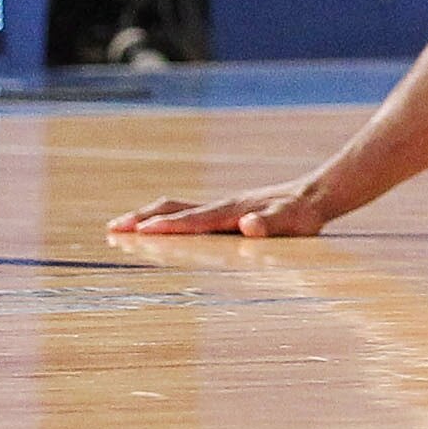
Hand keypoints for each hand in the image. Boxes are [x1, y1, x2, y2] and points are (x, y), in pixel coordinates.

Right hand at [110, 179, 329, 238]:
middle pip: (175, 210)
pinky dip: (164, 218)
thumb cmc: (305, 215)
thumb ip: (272, 225)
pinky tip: (156, 227)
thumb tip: (248, 225)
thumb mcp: (294, 222)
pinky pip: (187, 213)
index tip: (139, 233)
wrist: (317, 195)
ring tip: (118, 228)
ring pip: (177, 208)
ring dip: (148, 217)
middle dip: (143, 220)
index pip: (194, 221)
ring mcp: (222, 207)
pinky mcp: (225, 211)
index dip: (168, 228)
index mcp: (233, 212)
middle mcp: (223, 206)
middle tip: (110, 230)